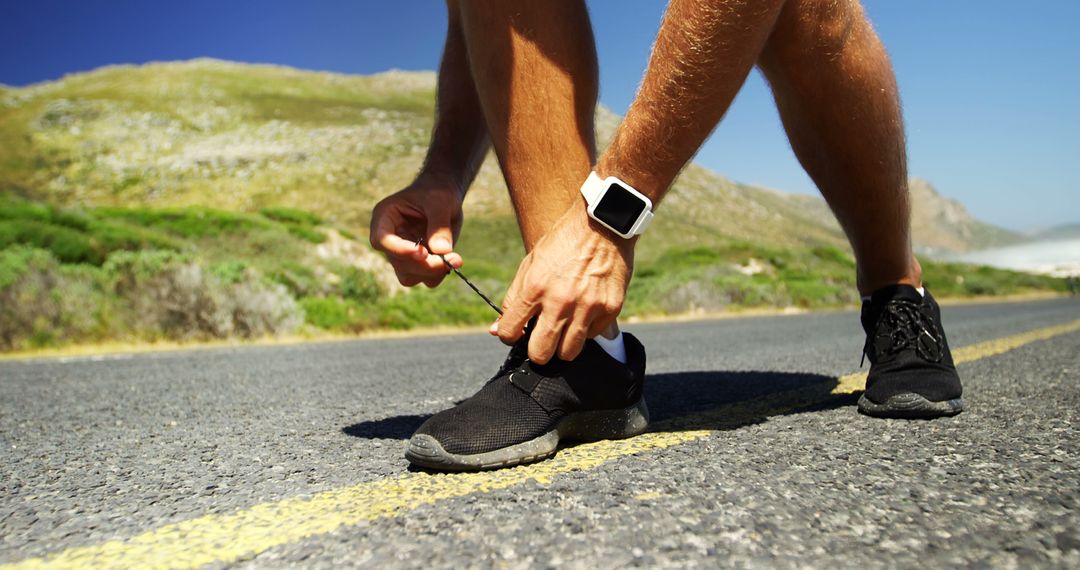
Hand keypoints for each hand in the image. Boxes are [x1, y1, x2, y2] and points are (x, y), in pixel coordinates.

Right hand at [369, 175, 463, 286]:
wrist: (444, 196)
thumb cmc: (437, 192)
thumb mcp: (440, 201)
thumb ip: (439, 225)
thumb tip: (442, 251)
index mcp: (385, 218)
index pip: (381, 240)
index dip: (399, 250)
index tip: (423, 253)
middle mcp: (389, 239)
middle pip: (398, 263)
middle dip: (425, 265)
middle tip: (453, 259)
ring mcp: (402, 254)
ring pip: (408, 276)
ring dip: (432, 272)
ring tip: (455, 259)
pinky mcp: (417, 263)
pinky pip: (424, 278)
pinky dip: (439, 273)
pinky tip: (454, 259)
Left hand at [494, 203, 633, 362]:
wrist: (602, 223)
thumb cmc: (562, 243)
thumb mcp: (530, 265)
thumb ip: (513, 300)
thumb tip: (497, 330)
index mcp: (534, 288)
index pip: (509, 333)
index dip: (509, 335)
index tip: (517, 331)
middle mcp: (560, 301)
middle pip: (540, 354)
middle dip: (537, 350)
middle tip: (541, 338)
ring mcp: (587, 307)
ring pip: (568, 353)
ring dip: (563, 346)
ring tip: (564, 328)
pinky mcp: (610, 309)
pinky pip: (592, 336)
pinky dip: (586, 330)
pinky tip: (584, 311)